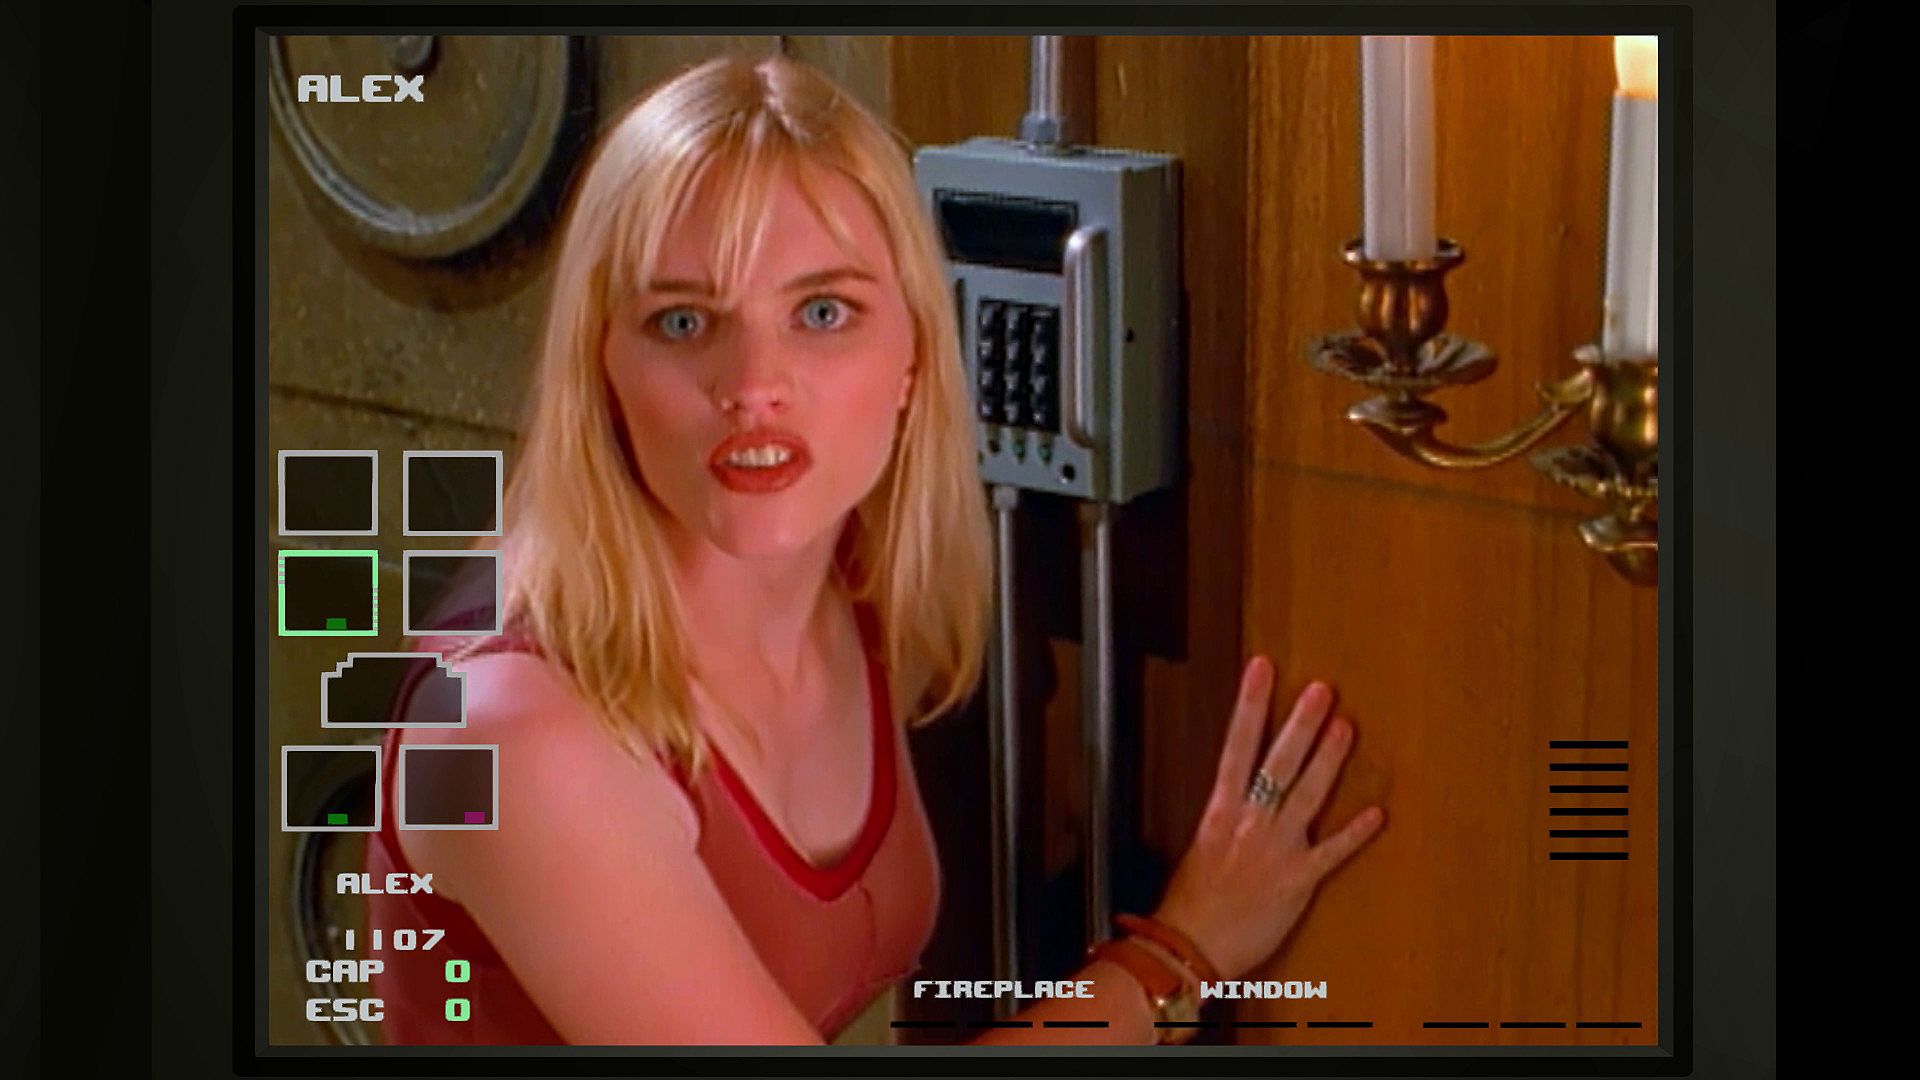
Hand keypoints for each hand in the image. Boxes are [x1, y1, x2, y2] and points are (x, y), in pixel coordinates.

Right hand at [1150, 657, 1385, 981]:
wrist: (1190, 947)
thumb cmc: (1189, 903)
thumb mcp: (1199, 850)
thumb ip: (1225, 822)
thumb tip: (1240, 799)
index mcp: (1219, 812)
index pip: (1236, 746)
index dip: (1251, 705)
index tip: (1261, 669)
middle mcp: (1250, 823)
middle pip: (1279, 762)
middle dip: (1301, 722)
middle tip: (1321, 688)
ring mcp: (1277, 849)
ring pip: (1308, 795)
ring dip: (1329, 760)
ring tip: (1346, 726)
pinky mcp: (1299, 880)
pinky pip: (1332, 852)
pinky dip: (1355, 833)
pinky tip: (1377, 813)